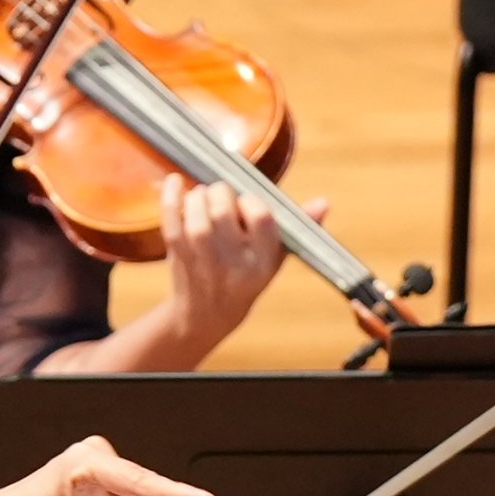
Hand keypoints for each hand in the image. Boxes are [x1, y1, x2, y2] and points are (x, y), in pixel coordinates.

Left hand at [158, 176, 300, 355]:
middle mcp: (234, 262)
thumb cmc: (247, 277)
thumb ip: (299, 227)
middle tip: (222, 197)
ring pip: (198, 213)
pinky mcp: (178, 255)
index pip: (262, 217)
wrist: (207, 315)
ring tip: (203, 198)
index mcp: (263, 260)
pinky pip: (172, 220)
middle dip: (222, 193)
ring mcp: (203, 260)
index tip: (247, 203)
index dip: (252, 202)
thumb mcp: (277, 258)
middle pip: (224, 210)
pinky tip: (174, 181)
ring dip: (199, 196)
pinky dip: (171, 197)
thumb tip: (324, 202)